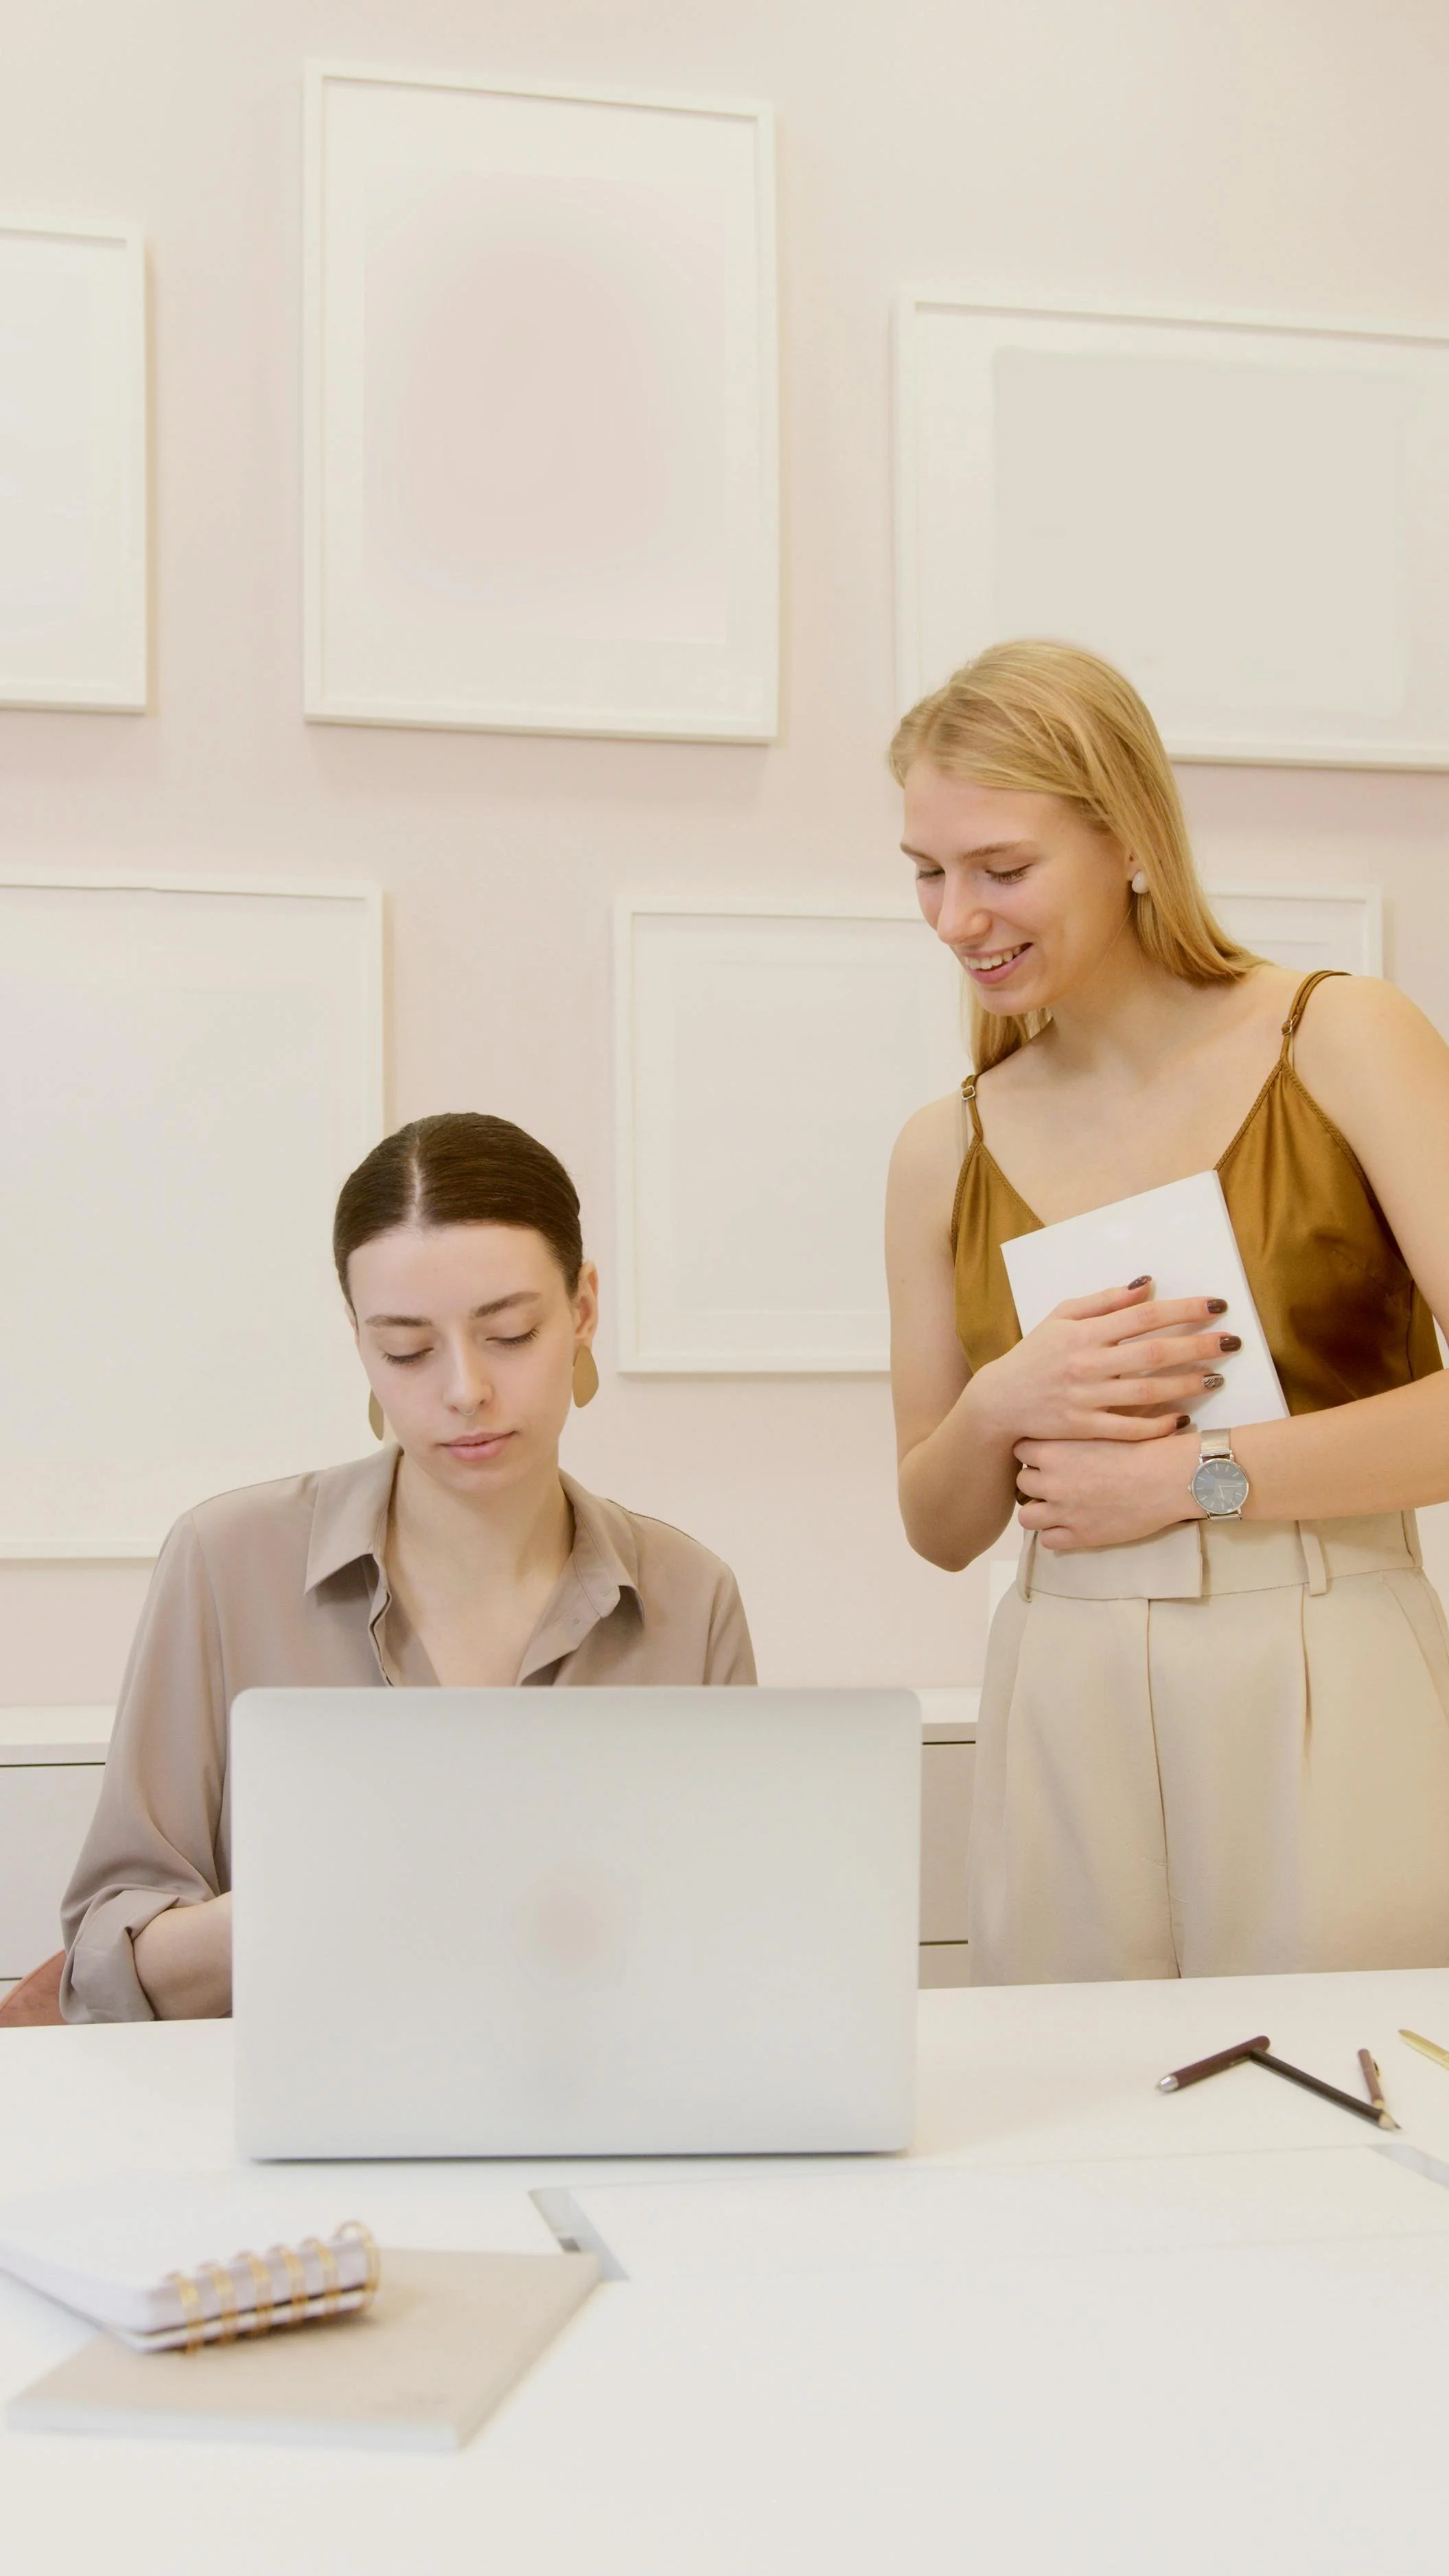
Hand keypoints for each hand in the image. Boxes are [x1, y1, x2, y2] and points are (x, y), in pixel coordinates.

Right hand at [974, 1279, 1239, 1445]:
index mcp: (1083, 1332)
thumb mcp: (1061, 1317)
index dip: (1183, 1309)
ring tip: (1217, 1378)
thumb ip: (1103, 1301)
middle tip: (1232, 1342)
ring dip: (1186, 1384)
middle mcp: (1087, 1364)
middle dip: (1198, 1345)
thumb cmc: (1035, 1355)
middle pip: (1154, 1353)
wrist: (1000, 1402)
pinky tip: (1182, 1419)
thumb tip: (1146, 1285)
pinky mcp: (1084, 1428)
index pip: (1143, 1316)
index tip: (1216, 1305)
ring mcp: (1086, 1398)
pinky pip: (1128, 1429)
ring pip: (1147, 1392)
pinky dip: (1157, 1425)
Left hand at [1014, 1431, 1203, 1551]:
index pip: (1020, 1450)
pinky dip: (1057, 1534)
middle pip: (1022, 1482)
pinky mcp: (1080, 1535)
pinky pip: (1048, 1540)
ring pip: (1027, 1516)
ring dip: (1040, 1511)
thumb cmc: (1142, 1446)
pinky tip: (1073, 1524)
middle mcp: (1052, 1481)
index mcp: (1054, 1450)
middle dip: (1037, 1481)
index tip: (1048, 1454)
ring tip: (1059, 1506)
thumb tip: (1061, 1423)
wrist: (1170, 1477)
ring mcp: (1064, 1511)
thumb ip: (1074, 1429)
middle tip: (1058, 1480)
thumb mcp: (1101, 1427)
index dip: (1034, 1453)